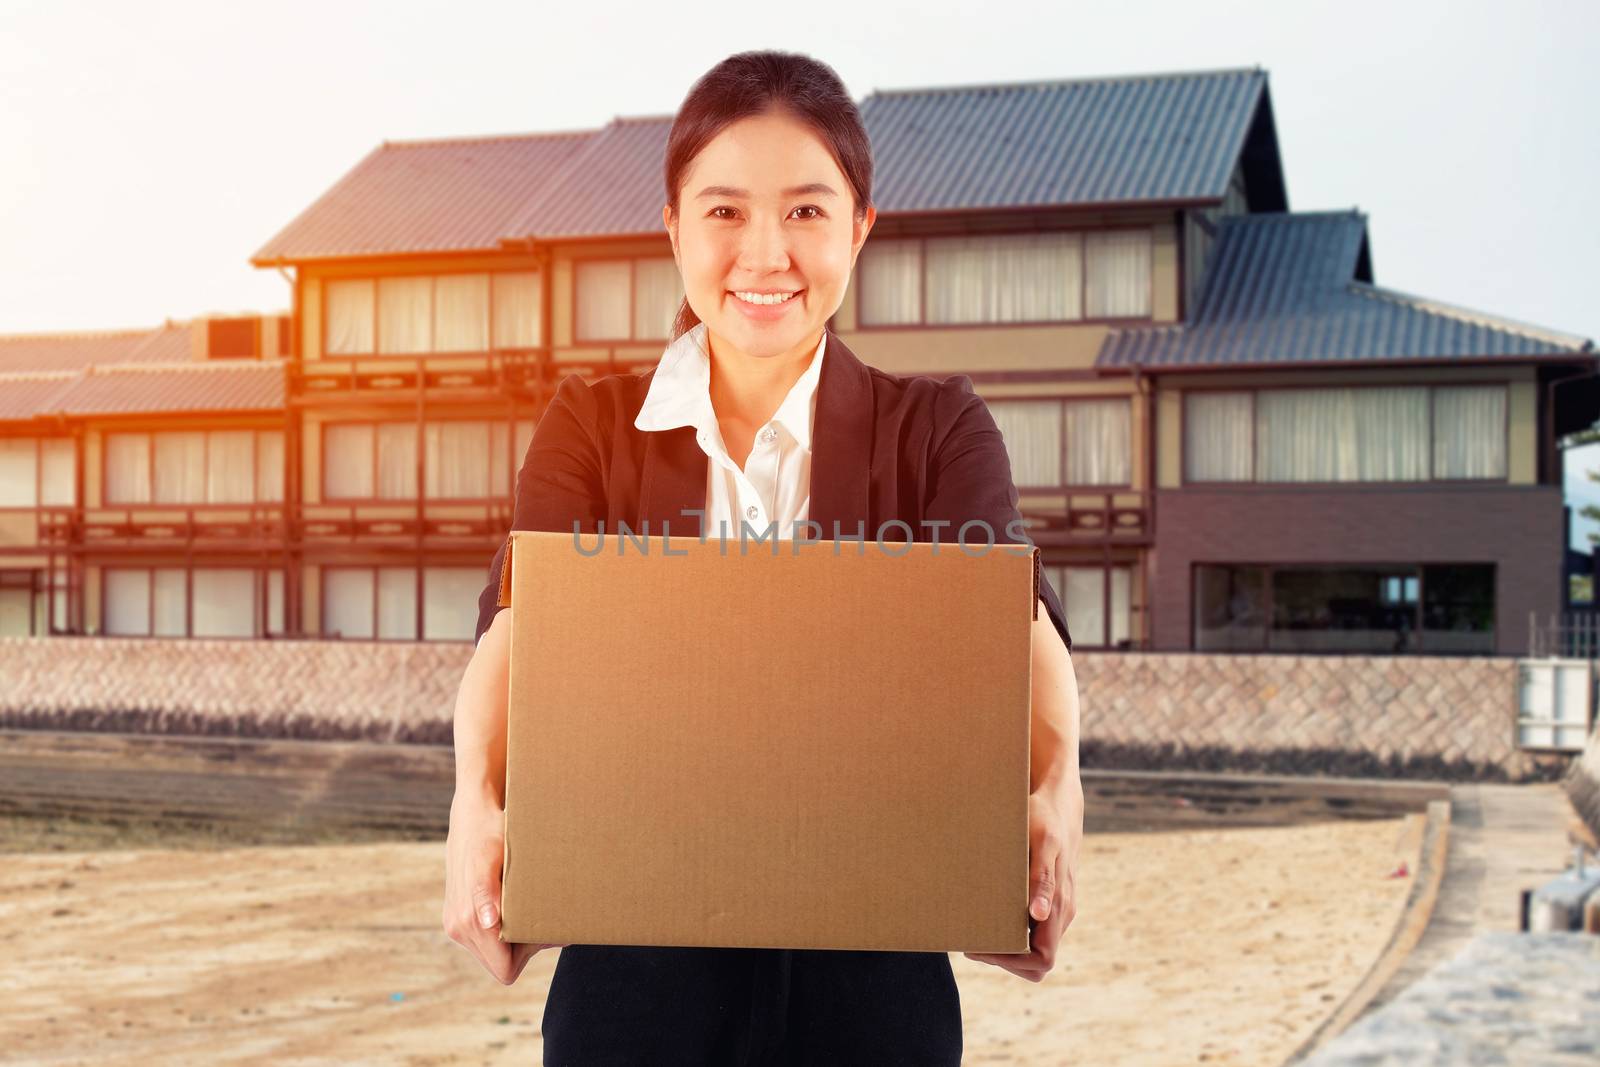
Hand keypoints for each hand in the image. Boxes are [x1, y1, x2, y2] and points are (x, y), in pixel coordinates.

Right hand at [442, 790, 566, 984]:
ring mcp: (455, 923)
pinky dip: (503, 928)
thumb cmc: (490, 834)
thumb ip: (487, 893)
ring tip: (528, 905)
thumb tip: (486, 922)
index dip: (527, 956)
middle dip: (523, 947)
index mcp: (467, 921)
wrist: (472, 815)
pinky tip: (515, 902)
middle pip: (500, 964)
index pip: (504, 969)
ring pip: (493, 953)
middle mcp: (458, 928)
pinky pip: (485, 938)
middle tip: (540, 916)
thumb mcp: (493, 859)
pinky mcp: (458, 916)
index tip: (540, 928)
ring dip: (513, 937)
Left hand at [963, 782, 1080, 981]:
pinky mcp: (1049, 898)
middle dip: (1005, 959)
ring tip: (976, 930)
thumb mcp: (1041, 844)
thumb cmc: (1045, 819)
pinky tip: (987, 915)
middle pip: (1036, 962)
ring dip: (1006, 947)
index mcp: (1061, 906)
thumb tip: (1039, 915)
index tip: (983, 946)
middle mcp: (1062, 912)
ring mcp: (1057, 907)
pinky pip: (1032, 930)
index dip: (1013, 962)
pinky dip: (1010, 932)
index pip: (1042, 960)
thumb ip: (1042, 880)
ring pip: (1033, 947)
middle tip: (973, 942)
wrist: (1058, 799)